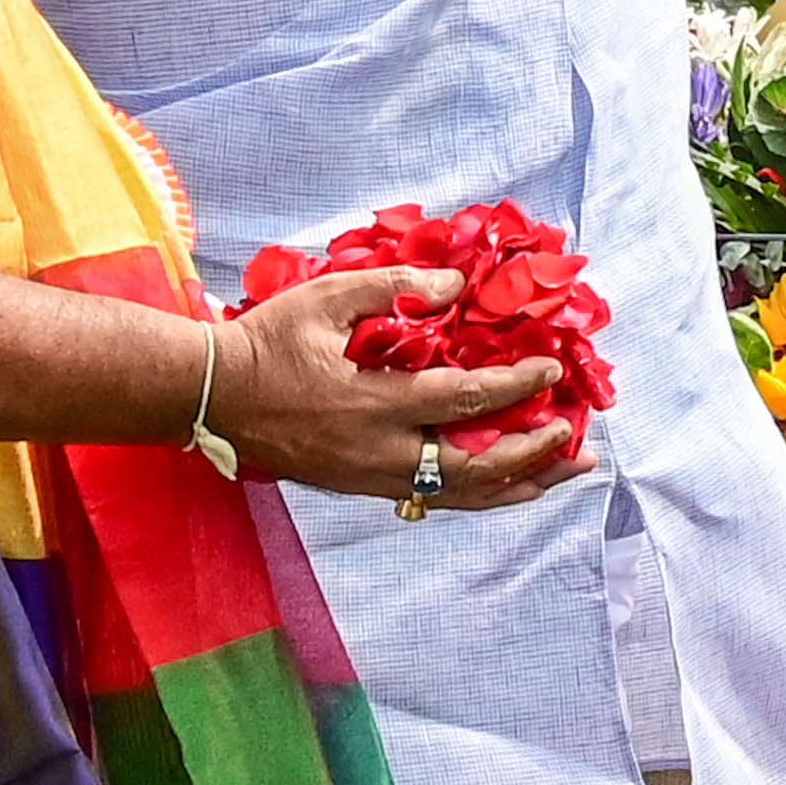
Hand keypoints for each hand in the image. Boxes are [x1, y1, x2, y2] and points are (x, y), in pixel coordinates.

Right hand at [209, 269, 588, 506]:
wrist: (210, 397)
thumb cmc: (267, 342)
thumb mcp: (326, 298)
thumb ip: (394, 287)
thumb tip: (454, 285)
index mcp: (373, 405)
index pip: (465, 401)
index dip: (516, 387)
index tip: (552, 371)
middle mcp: (377, 454)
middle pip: (473, 470)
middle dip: (532, 455)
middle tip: (575, 438)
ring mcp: (368, 479)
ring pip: (457, 495)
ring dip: (516, 485)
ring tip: (562, 474)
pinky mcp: (359, 488)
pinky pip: (431, 498)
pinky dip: (477, 492)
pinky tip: (505, 484)